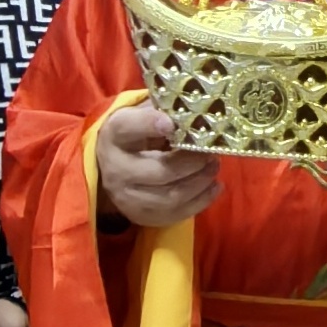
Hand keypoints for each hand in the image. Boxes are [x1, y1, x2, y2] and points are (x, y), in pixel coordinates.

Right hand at [97, 99, 220, 228]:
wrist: (112, 164)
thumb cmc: (137, 134)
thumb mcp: (143, 114)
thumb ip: (164, 110)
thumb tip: (197, 110)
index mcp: (116, 134)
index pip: (129, 128)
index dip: (150, 124)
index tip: (171, 123)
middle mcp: (115, 168)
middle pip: (159, 171)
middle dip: (192, 164)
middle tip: (211, 154)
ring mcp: (126, 197)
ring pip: (170, 197)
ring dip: (199, 183)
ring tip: (214, 167)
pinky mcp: (139, 216)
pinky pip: (174, 215)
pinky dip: (200, 202)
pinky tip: (213, 187)